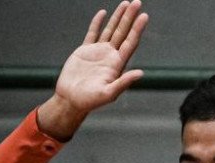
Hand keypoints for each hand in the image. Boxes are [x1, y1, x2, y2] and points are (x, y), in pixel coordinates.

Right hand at [38, 1, 148, 139]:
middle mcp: (110, 56)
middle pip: (123, 32)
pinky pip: (93, 33)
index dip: (137, 29)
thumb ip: (124, 82)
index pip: (130, 42)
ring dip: (118, 17)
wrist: (71, 99)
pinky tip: (104, 13)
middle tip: (137, 2)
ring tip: (126, 3)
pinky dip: (97, 22)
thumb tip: (140, 73)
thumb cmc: (90, 101)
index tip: (144, 16)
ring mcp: (98, 52)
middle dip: (130, 17)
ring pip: (110, 30)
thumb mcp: (108, 93)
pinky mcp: (85, 51)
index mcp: (117, 64)